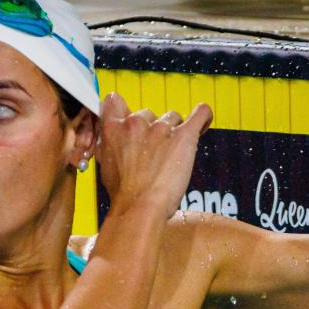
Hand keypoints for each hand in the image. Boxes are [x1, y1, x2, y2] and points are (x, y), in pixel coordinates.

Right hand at [96, 93, 212, 219]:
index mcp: (113, 128)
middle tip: (156, 154)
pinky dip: (203, 115)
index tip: (131, 118)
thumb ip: (110, 144)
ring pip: (173, 117)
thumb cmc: (124, 193)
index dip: (124, 109)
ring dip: (174, 132)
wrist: (140, 207)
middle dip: (153, 129)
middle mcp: (136, 123)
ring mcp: (161, 128)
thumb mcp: (105, 163)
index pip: (115, 101)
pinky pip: (200, 114)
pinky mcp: (184, 136)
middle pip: (150, 113)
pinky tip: (203, 121)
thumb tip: (114, 139)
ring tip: (174, 155)